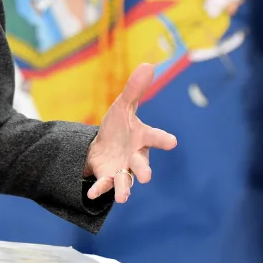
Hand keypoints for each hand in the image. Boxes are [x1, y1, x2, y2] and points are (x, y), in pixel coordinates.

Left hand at [84, 64, 177, 203]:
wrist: (103, 145)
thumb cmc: (119, 126)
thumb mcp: (123, 106)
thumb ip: (135, 89)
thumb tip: (148, 64)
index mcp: (142, 138)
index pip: (154, 138)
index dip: (163, 139)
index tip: (172, 141)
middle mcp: (135, 157)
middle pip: (141, 164)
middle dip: (143, 170)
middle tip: (146, 177)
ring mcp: (122, 169)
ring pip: (125, 180)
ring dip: (124, 188)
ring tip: (122, 197)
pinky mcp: (108, 177)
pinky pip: (105, 185)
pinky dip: (99, 190)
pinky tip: (91, 195)